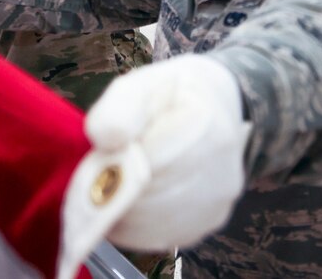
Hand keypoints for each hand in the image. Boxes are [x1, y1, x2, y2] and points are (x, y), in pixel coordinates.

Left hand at [57, 55, 249, 278]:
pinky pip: (163, 236)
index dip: (115, 164)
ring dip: (121, 211)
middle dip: (115, 189)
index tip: (101, 155)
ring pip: (153, 223)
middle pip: (149, 198)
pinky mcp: (210, 222)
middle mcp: (222, 171)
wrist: (213, 104)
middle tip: (100, 171)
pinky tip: (125, 205)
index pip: (148, 162)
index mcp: (204, 127)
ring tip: (110, 186)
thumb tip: (107, 140)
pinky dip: (134, 226)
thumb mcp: (138, 86)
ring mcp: (218, 201)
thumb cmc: (165, 95)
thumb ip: (119, 107)